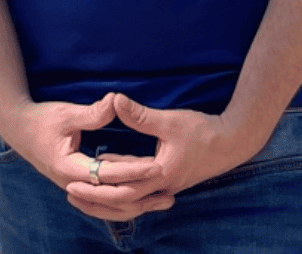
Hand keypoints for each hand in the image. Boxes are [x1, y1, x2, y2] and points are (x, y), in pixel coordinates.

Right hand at [0, 93, 166, 218]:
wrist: (18, 129)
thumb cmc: (42, 119)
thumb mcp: (66, 113)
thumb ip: (92, 113)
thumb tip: (116, 101)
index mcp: (69, 168)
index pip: (108, 174)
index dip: (133, 170)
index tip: (156, 164)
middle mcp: (72, 183)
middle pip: (112, 197)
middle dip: (141, 194)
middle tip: (168, 189)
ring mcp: (74, 186)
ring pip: (109, 205)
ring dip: (136, 203)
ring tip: (163, 199)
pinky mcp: (78, 184)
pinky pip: (104, 200)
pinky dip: (124, 201)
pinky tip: (141, 197)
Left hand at [64, 94, 258, 220]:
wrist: (231, 143)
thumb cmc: (202, 131)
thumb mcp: (169, 120)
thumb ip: (140, 115)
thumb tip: (114, 100)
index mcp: (158, 175)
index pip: (120, 187)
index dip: (95, 185)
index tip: (72, 182)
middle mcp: (160, 187)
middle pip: (122, 201)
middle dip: (95, 199)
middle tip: (70, 194)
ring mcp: (165, 188)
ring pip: (131, 201)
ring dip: (108, 198)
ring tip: (85, 193)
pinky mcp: (168, 183)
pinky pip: (140, 195)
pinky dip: (123, 193)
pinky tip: (112, 184)